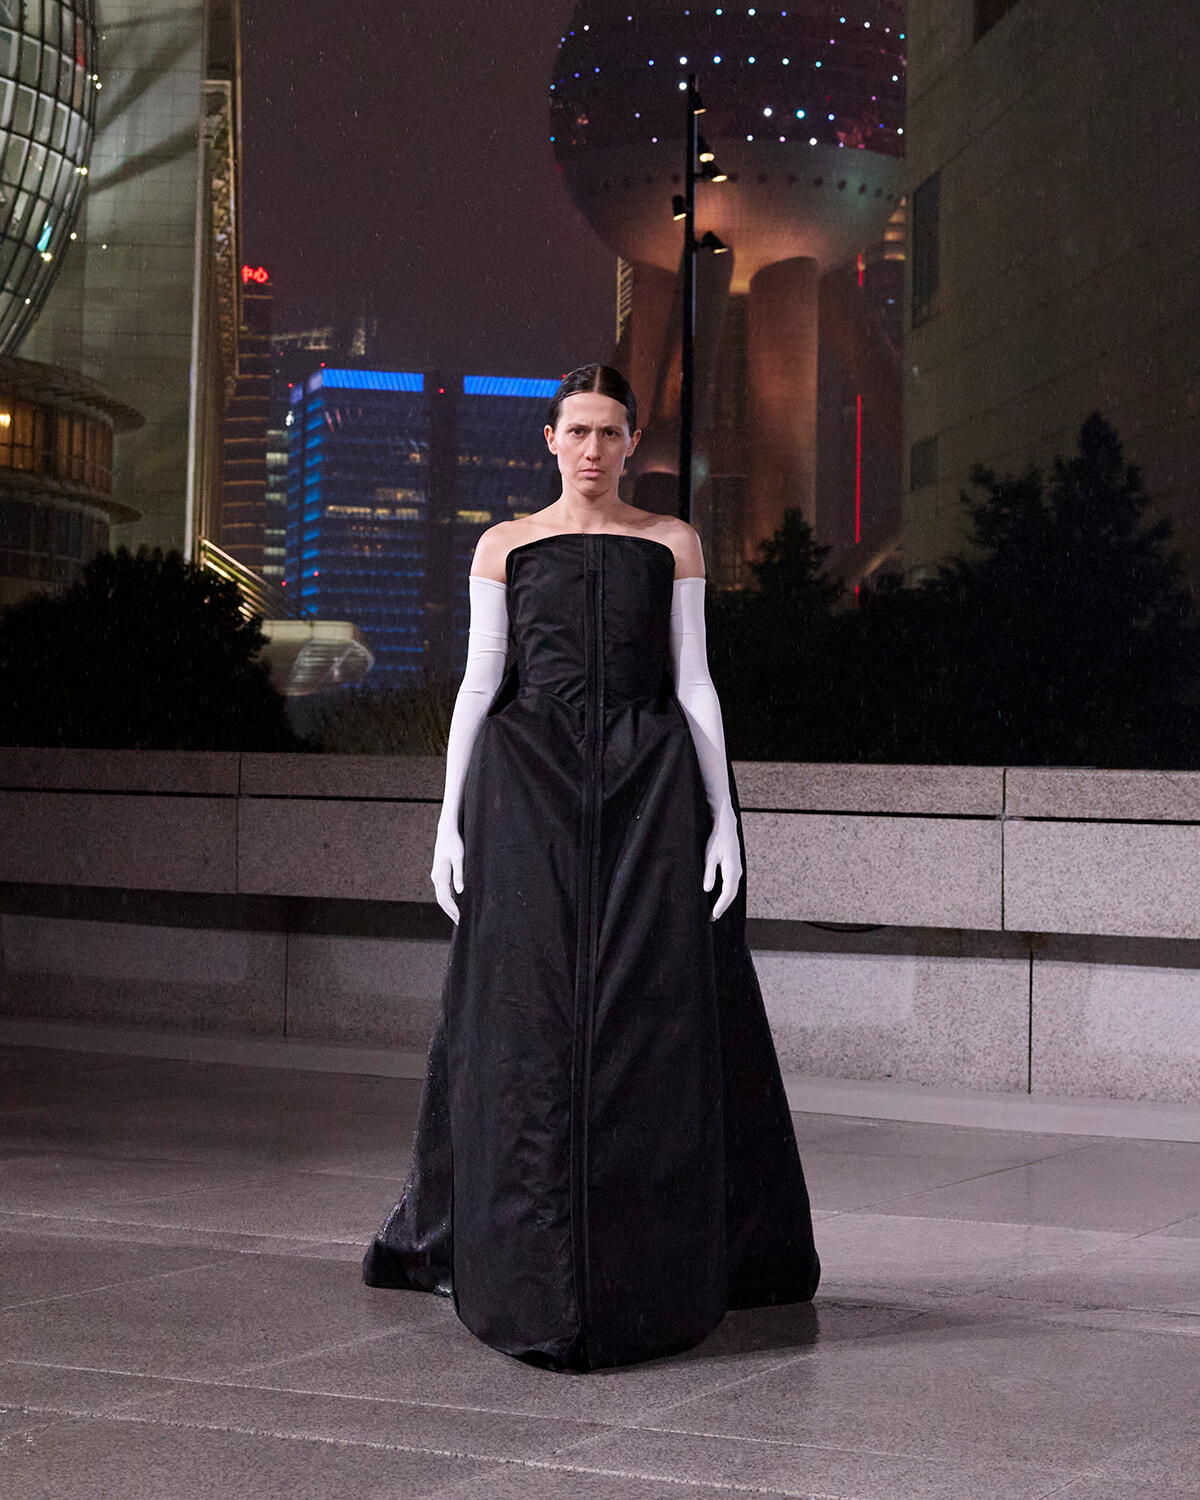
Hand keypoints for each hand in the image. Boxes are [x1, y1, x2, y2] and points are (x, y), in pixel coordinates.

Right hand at [431, 820, 463, 923]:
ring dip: (448, 907)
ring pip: (441, 896)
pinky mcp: (439, 873)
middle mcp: (436, 877)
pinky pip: (442, 890)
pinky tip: (455, 902)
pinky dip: (448, 899)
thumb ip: (459, 875)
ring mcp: (436, 875)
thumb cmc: (454, 844)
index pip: (445, 899)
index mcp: (441, 875)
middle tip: (460, 923)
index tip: (461, 919)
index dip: (453, 910)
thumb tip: (460, 891)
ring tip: (458, 916)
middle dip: (450, 912)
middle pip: (441, 900)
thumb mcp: (459, 858)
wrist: (446, 832)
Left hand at [703, 806, 741, 921]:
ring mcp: (737, 870)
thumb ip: (709, 873)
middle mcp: (737, 872)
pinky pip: (731, 885)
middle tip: (712, 918)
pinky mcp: (734, 868)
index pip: (728, 893)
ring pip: (732, 890)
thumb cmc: (717, 839)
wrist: (726, 826)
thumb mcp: (710, 856)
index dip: (721, 905)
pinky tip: (719, 898)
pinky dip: (725, 894)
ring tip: (714, 911)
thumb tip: (708, 890)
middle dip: (722, 907)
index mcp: (732, 870)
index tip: (713, 915)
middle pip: (731, 895)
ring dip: (724, 901)